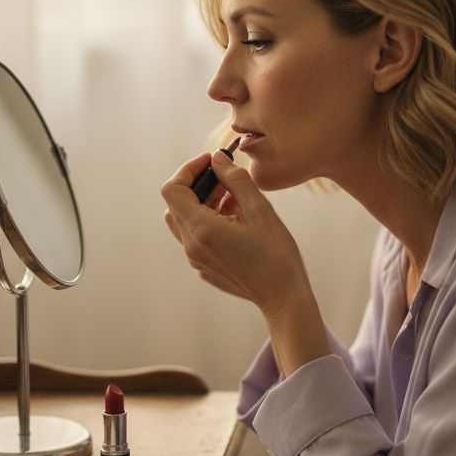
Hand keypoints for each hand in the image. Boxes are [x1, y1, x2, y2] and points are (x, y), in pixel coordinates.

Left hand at [160, 151, 308, 310]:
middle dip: (198, 185)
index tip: (212, 161)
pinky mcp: (204, 267)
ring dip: (203, 203)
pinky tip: (237, 222)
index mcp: (201, 229)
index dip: (189, 169)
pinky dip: (209, 221)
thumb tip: (217, 159)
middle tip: (226, 181)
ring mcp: (196, 259)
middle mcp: (191, 245)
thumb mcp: (259, 209)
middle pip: (176, 204)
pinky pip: (196, 237)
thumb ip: (235, 179)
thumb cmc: (276, 255)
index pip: (173, 189)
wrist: (283, 297)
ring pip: (184, 220)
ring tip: (235, 200)